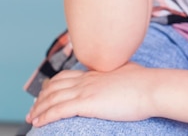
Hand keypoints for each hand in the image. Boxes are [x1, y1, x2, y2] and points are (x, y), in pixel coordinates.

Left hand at [26, 63, 153, 126]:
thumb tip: (118, 74)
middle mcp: (87, 78)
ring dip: (39, 108)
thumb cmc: (144, 82)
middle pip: (55, 85)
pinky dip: (46, 115)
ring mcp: (86, 89)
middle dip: (41, 97)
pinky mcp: (88, 102)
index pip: (66, 75)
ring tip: (31, 118)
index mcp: (96, 72)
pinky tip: (39, 122)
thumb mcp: (126, 72)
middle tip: (34, 108)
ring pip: (53, 97)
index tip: (46, 93)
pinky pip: (59, 109)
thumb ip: (116, 73)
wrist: (150, 87)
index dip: (53, 84)